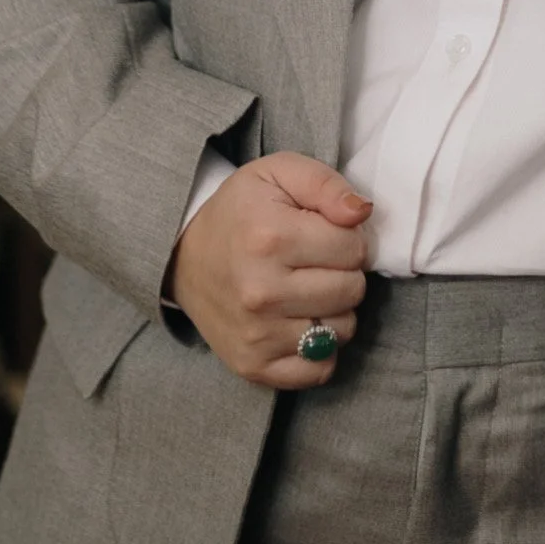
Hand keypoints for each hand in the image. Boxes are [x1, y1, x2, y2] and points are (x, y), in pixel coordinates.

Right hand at [166, 151, 371, 388]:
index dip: (348, 238)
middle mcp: (261, 292)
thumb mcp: (278, 173)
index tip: (323, 234)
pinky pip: (319, 370)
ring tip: (306, 290)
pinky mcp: (253, 365)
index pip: (355, 248)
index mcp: (270, 238)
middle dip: (343, 272)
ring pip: (342, 330)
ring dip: (334, 310)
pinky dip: (320, 349)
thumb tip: (361, 212)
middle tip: (314, 262)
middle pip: (352, 290)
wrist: (183, 256)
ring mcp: (256, 335)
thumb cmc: (241, 211)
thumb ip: (326, 184)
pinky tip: (301, 322)